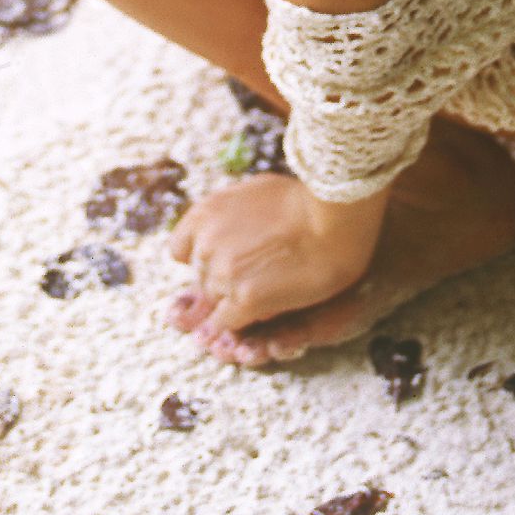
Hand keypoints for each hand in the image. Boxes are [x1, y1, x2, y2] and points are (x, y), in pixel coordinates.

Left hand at [166, 172, 385, 350]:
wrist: (334, 217)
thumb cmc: (303, 200)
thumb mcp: (252, 191)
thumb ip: (229, 212)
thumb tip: (222, 222)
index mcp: (204, 213)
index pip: (180, 250)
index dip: (203, 258)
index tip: (222, 261)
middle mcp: (205, 244)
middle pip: (201, 278)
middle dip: (220, 281)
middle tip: (252, 277)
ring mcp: (222, 274)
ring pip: (213, 302)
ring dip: (231, 302)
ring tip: (262, 292)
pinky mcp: (244, 300)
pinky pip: (226, 323)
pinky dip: (236, 323)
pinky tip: (255, 314)